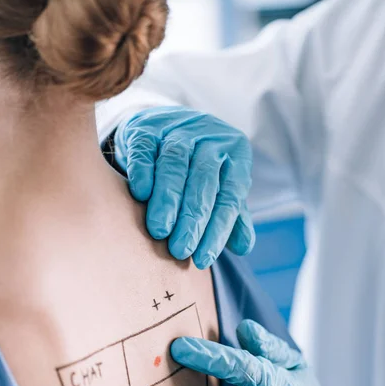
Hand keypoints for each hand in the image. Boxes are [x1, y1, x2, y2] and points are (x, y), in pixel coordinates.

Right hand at [114, 107, 254, 268]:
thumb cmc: (199, 169)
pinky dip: (143, 171)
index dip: (218, 230)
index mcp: (236, 154)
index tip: (203, 259)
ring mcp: (178, 128)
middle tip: (179, 249)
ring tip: (159, 231)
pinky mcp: (147, 126)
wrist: (167, 127)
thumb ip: (233, 217)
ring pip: (174, 163)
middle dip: (192, 218)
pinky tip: (141, 195)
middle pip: (203, 179)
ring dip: (167, 200)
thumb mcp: (222, 189)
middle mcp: (211, 137)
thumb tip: (244, 247)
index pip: (230, 196)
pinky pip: (145, 148)